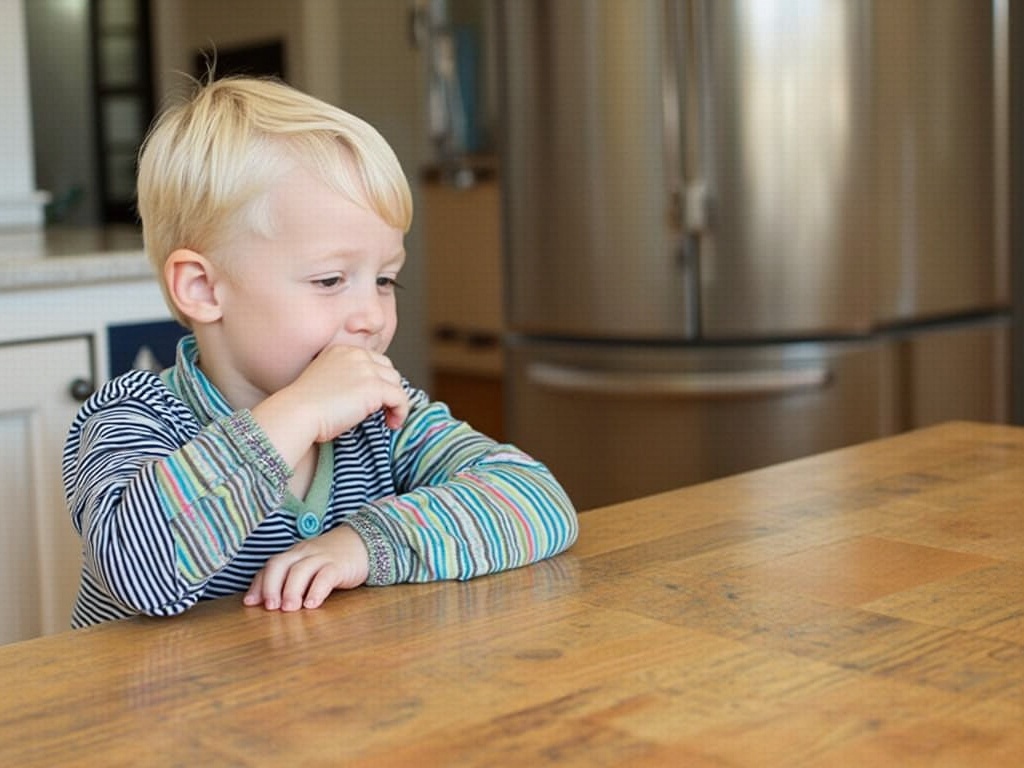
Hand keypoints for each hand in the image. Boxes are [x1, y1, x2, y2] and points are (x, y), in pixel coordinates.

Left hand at [243, 525, 369, 610]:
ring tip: (288, 610)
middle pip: (280, 564)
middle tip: (269, 608)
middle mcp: (304, 553)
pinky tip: (312, 605)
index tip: (250, 603)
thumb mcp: (309, 567)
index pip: (270, 566)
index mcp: (294, 554)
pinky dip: (316, 590)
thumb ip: (293, 580)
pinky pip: (326, 575)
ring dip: (291, 590)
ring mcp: (322, 557)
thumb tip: (271, 605)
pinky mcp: (340, 565)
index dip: (258, 584)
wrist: (364, 543)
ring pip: (300, 570)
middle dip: (271, 586)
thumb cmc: (332, 560)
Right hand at [296, 344, 410, 439]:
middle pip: (388, 369)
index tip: (374, 401)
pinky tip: (391, 424)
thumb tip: (365, 397)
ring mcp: (366, 369)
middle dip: (389, 389)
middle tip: (384, 410)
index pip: (372, 361)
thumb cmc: (303, 407)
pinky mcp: (374, 387)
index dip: (378, 381)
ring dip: (396, 402)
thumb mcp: (324, 383)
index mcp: (341, 351)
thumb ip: (344, 380)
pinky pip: (400, 398)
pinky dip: (401, 412)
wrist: (296, 413)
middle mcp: (356, 355)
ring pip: (397, 383)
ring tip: (388, 419)